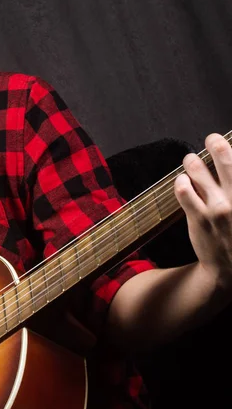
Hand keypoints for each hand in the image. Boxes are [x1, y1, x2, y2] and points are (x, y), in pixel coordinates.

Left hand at [174, 133, 231, 290]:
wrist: (230, 270)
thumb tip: (226, 168)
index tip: (228, 141)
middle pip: (228, 160)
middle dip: (218, 144)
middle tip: (212, 138)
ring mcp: (219, 208)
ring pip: (200, 172)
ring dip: (193, 162)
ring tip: (190, 159)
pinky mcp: (199, 218)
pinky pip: (184, 191)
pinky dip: (181, 182)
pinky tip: (182, 181)